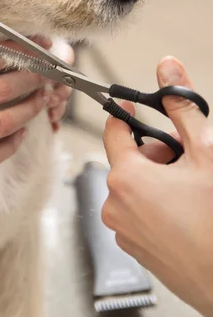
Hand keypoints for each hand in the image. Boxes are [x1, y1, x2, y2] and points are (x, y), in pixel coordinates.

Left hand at [102, 56, 212, 316]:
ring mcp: (123, 230)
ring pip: (133, 188)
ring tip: (190, 189)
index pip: (113, 131)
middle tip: (185, 158)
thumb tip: (167, 67)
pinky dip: (155, 204)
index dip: (124, 114)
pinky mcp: (134, 248)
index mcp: (125, 177)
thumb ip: (182, 107)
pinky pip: (138, 212)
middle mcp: (115, 205)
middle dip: (154, 153)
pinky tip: (185, 212)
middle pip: (128, 161)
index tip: (132, 106)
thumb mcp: (205, 153)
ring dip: (156, 179)